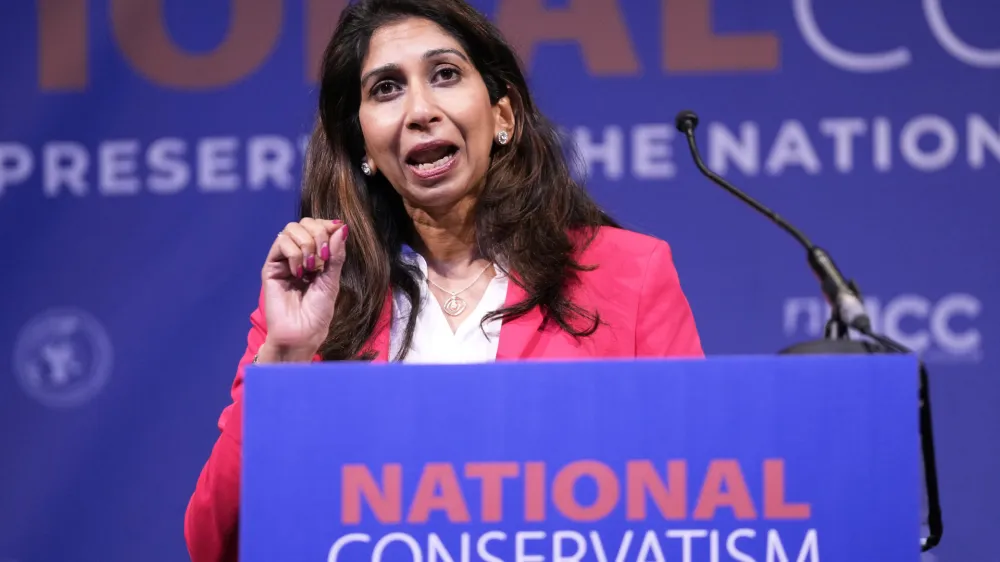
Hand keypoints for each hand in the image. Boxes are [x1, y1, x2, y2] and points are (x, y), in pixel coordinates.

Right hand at [259, 218, 347, 361]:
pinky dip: (295, 253)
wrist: (302, 332)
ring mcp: (283, 260)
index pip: (316, 226)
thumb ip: (336, 254)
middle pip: (304, 223)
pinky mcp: (271, 267)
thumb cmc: (318, 312)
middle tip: (324, 257)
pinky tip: (299, 272)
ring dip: (307, 244)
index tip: (338, 229)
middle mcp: (298, 255)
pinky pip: (281, 243)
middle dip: (318, 234)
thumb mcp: (332, 280)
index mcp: (314, 257)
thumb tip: (341, 227)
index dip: (326, 224)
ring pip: (291, 229)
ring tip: (312, 267)